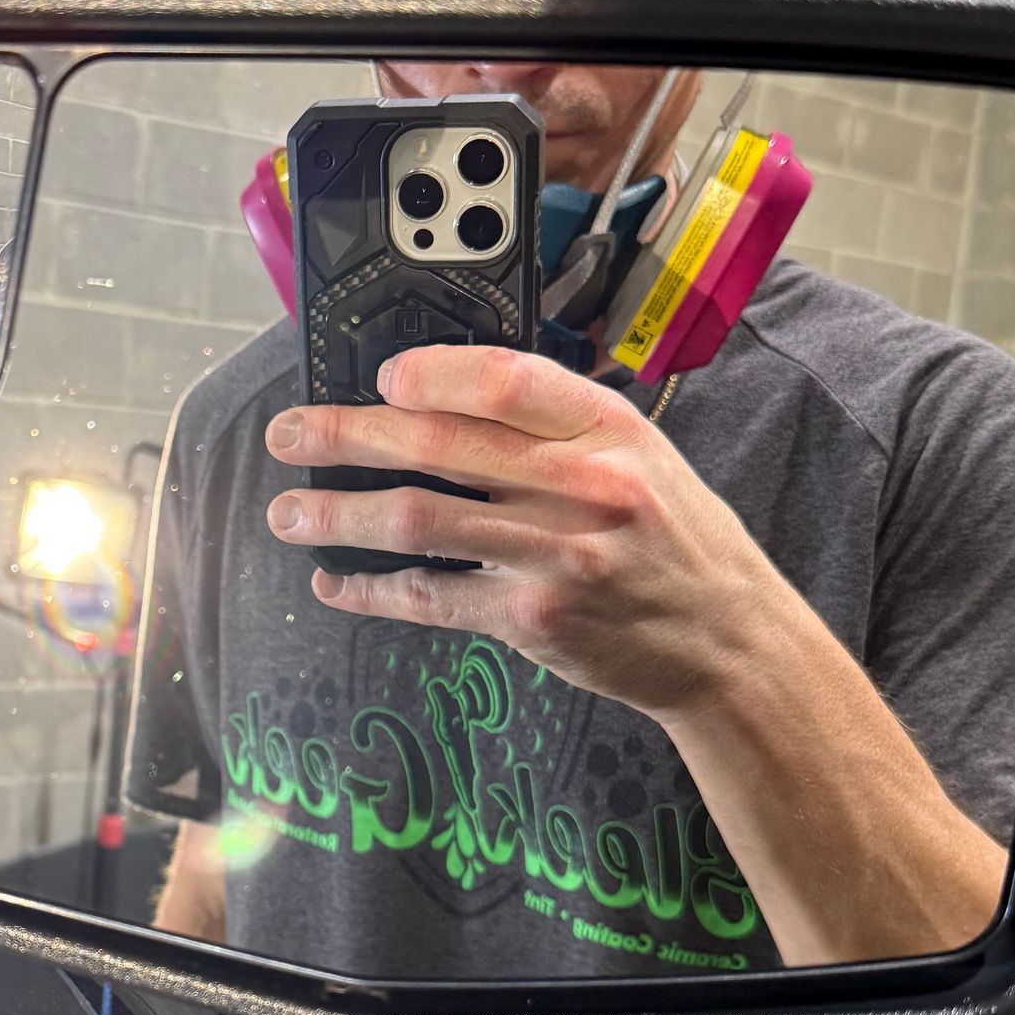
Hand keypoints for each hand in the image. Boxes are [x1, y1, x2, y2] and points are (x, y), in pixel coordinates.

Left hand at [263, 344, 789, 725]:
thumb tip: (443, 398)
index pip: (504, 378)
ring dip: (337, 515)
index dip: (430, 372)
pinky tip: (335, 582)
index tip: (379, 376)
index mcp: (608, 429)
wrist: (726, 642)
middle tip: (289, 434)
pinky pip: (429, 596)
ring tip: (288, 511)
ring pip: (418, 520)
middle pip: (438, 445)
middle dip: (345, 436)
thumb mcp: (641, 457)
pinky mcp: (533, 618)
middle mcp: (583, 485)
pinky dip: (371, 590)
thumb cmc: (674, 542)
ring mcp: (556, 555)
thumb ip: (558, 427)